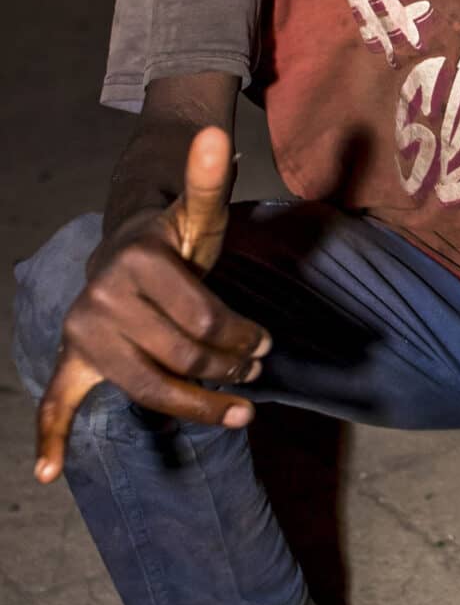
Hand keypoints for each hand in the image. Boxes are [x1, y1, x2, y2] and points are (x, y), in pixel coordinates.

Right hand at [35, 127, 258, 485]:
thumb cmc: (172, 241)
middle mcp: (101, 299)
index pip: (203, 318)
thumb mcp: (197, 215)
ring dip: (196, 406)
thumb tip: (216, 133)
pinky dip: (51, 437)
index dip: (242, 335)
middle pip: (181, 355)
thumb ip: (208, 182)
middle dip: (227, 366)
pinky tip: (50, 471)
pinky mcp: (72, 360)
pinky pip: (56, 402)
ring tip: (240, 414)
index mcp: (136, 262)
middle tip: (256, 370)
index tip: (265, 344)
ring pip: (147, 387)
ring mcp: (83, 333)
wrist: (124, 251)